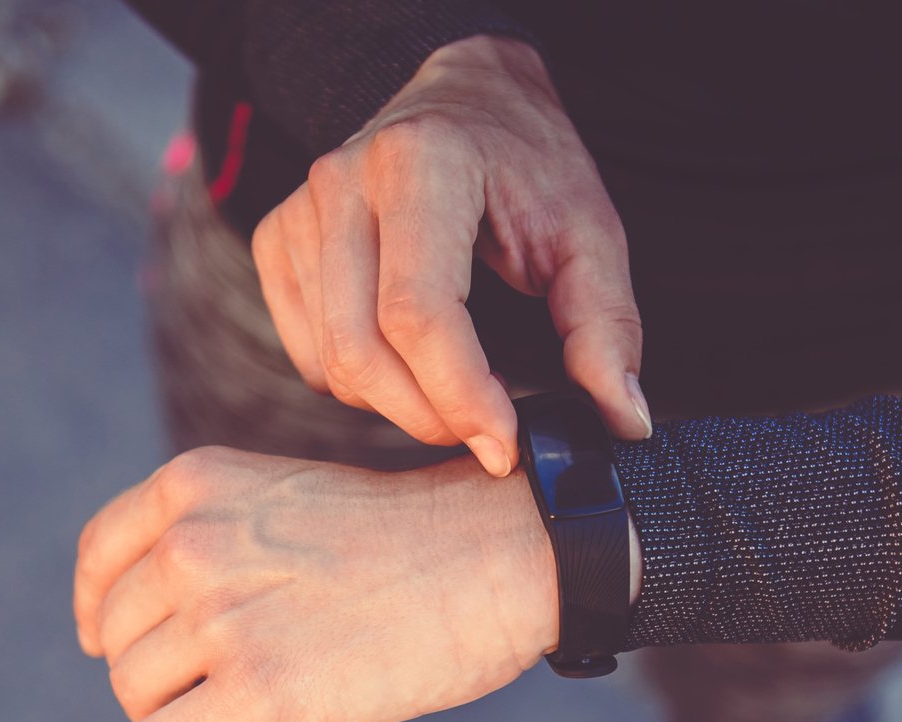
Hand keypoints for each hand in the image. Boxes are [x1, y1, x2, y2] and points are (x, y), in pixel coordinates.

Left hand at [72, 446, 558, 721]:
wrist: (488, 559)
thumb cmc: (401, 537)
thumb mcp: (282, 500)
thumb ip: (211, 538)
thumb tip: (139, 624)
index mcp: (195, 487)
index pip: (103, 556)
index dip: (98, 608)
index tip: (105, 638)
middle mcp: (194, 545)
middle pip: (120, 636)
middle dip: (154, 667)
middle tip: (211, 681)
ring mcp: (224, 621)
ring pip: (137, 693)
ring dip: (168, 714)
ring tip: (227, 709)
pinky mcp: (258, 693)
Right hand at [252, 34, 650, 478]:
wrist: (464, 95)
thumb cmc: (526, 164)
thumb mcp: (587, 231)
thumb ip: (605, 325)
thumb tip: (624, 419)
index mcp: (421, 163)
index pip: (418, 313)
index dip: (460, 396)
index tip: (504, 446)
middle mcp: (342, 183)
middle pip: (362, 351)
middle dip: (430, 416)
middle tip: (488, 433)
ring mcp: (299, 212)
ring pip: (331, 364)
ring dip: (397, 406)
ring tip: (456, 391)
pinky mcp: (276, 241)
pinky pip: (308, 355)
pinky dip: (359, 384)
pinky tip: (407, 364)